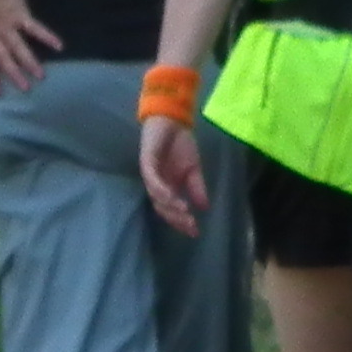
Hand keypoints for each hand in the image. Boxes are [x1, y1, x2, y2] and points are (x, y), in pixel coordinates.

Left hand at [0, 0, 62, 95]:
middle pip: (4, 59)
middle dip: (15, 75)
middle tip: (26, 89)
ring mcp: (8, 26)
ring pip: (19, 48)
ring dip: (30, 62)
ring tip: (41, 75)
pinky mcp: (20, 14)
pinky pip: (35, 28)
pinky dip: (46, 36)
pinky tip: (59, 45)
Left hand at [140, 115, 205, 237]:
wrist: (173, 119)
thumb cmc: (180, 143)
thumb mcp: (194, 168)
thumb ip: (197, 187)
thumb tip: (205, 208)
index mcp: (167, 187)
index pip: (171, 210)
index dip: (182, 222)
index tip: (195, 232)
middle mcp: (157, 184)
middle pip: (162, 208)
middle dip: (176, 218)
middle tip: (190, 225)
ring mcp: (150, 174)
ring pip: (156, 197)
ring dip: (170, 206)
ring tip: (184, 212)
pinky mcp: (147, 162)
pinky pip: (151, 180)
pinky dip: (161, 190)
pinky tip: (171, 197)